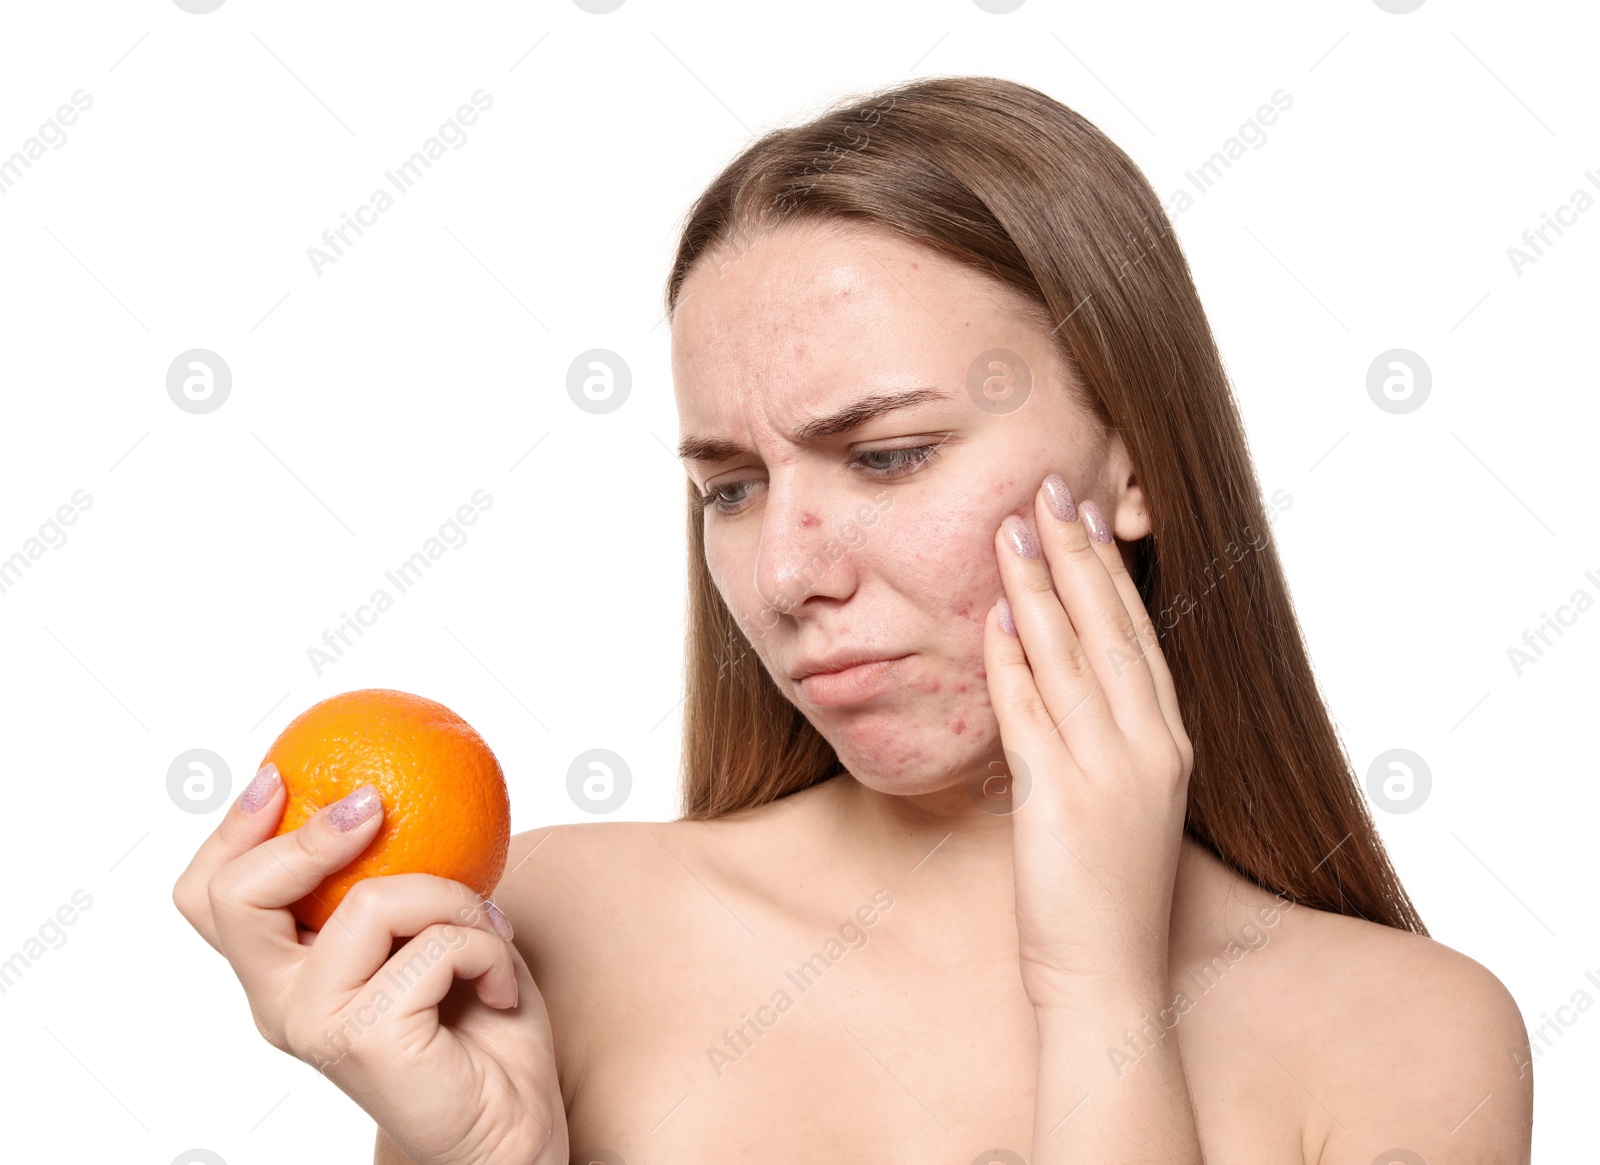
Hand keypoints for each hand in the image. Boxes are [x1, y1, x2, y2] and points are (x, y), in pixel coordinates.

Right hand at [172, 768, 566, 1164]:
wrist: (513, 1124)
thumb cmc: (478, 1023)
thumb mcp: (436, 929)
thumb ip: (404, 879)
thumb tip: (404, 790)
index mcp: (286, 971)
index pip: (215, 898)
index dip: (230, 832)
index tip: (280, 774)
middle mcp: (280, 1002)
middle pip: (237, 896)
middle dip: (305, 836)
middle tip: (373, 808)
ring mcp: (314, 1023)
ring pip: (370, 902)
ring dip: (451, 899)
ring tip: (487, 931)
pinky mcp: (362, 1039)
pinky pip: (434, 945)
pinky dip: (485, 948)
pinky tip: (499, 985)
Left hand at [984, 473, 1193, 1009]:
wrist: (1109, 978)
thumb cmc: (1106, 896)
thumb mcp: (1117, 804)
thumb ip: (1097, 740)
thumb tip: (1051, 677)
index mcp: (1168, 745)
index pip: (1137, 638)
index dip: (1110, 573)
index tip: (1085, 518)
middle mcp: (1150, 748)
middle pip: (1110, 630)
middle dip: (1076, 555)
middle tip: (1048, 489)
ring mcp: (1111, 772)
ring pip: (1071, 658)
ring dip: (1039, 587)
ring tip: (1012, 529)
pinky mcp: (1064, 799)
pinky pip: (1033, 713)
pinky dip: (1014, 660)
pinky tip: (996, 615)